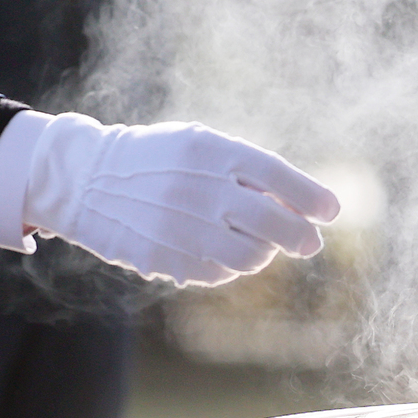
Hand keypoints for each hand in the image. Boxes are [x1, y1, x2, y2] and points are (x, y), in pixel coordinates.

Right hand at [23, 115, 339, 287]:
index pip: (277, 175)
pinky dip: (225, 266)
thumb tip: (296, 205)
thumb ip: (243, 170)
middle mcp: (200, 188)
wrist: (87, 179)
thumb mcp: (196, 145)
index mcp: (210, 151)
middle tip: (309, 241)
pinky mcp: (166, 256)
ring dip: (261, 253)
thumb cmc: (154, 159)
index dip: (310, 196)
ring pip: (251, 256)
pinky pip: (217, 272)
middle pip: (274, 223)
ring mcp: (183, 225)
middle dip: (300, 236)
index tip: (331, 211)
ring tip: (254, 243)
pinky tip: (212, 250)